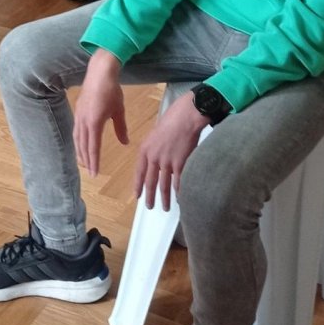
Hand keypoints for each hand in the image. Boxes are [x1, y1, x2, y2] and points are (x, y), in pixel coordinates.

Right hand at [73, 52, 127, 176]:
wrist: (100, 71)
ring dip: (80, 151)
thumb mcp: (119, 110)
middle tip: (89, 171)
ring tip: (83, 161)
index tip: (95, 173)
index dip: (94, 161)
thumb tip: (125, 143)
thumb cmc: (112, 90)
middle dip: (86, 159)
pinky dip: (78, 140)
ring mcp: (79, 115)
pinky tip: (81, 142)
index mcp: (94, 123)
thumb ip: (121, 128)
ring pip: (77, 138)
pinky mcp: (78, 110)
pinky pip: (76, 130)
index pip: (93, 147)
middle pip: (83, 145)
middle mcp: (83, 121)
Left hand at [132, 92, 207, 209]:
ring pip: (164, 185)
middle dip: (150, 196)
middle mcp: (153, 158)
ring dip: (164, 198)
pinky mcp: (180, 164)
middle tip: (150, 207)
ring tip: (165, 208)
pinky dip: (179, 191)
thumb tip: (157, 158)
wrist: (186, 116)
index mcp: (145, 149)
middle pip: (150, 182)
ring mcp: (167, 162)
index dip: (138, 185)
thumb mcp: (156, 133)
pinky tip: (179, 198)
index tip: (137, 196)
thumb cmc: (172, 119)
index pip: (139, 172)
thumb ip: (154, 147)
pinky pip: (178, 182)